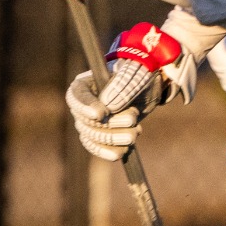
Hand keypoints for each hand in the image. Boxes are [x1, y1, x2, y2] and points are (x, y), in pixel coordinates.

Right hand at [65, 23, 195, 161]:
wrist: (148, 86)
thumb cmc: (140, 73)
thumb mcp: (137, 74)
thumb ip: (123, 86)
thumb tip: (108, 105)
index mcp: (86, 83)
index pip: (77, 97)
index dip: (86, 107)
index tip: (102, 114)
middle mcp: (84, 103)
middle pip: (86, 121)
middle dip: (110, 124)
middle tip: (133, 120)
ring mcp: (91, 120)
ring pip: (93, 137)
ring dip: (114, 139)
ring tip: (135, 133)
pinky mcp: (101, 133)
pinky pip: (98, 147)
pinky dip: (109, 151)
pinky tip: (123, 152)